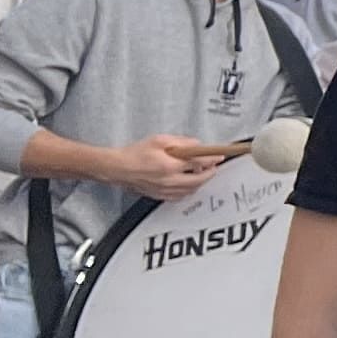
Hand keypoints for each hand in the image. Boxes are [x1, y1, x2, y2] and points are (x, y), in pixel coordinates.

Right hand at [111, 135, 235, 199]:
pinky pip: (180, 196)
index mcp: (170, 166)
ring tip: (201, 173)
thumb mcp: (160, 140)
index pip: (199, 164)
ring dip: (199, 182)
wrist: (117, 168)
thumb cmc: (135, 153)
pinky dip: (188, 189)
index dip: (212, 160)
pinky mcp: (159, 196)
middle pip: (198, 180)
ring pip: (190, 190)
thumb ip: (181, 142)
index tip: (219, 157)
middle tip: (213, 166)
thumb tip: (197, 145)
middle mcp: (169, 181)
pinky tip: (188, 183)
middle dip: (209, 173)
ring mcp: (164, 191)